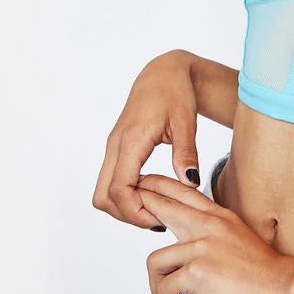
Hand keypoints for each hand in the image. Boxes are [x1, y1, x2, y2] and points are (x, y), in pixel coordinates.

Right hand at [92, 50, 200, 230]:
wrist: (163, 73)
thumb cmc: (176, 92)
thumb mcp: (186, 122)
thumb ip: (186, 153)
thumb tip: (190, 183)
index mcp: (131, 140)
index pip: (119, 189)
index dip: (134, 212)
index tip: (158, 221)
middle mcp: (115, 146)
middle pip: (103, 196)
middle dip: (126, 214)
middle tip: (156, 219)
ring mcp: (113, 148)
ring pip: (103, 192)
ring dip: (124, 206)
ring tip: (155, 207)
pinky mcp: (117, 149)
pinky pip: (111, 180)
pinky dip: (125, 194)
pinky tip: (150, 193)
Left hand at [138, 173, 293, 293]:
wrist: (288, 291)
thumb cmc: (268, 276)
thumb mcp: (241, 243)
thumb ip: (217, 238)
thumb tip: (192, 251)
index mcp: (221, 217)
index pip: (183, 191)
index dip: (158, 188)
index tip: (143, 195)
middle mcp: (210, 225)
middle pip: (160, 204)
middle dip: (138, 206)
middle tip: (130, 215)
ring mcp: (203, 247)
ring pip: (155, 260)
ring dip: (155, 287)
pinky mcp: (198, 272)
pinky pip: (165, 287)